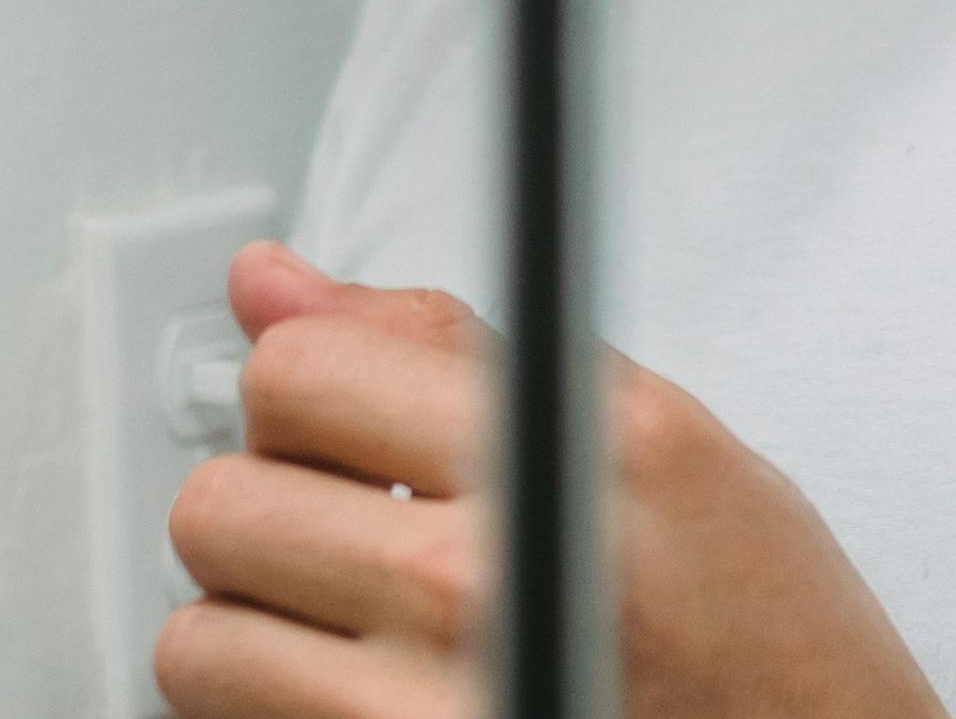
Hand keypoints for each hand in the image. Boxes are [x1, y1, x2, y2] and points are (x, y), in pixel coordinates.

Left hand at [158, 245, 944, 718]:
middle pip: (222, 502)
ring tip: (361, 634)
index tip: (340, 422)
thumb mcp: (653, 438)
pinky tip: (370, 698)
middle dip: (274, 510)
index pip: (300, 370)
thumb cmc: (760, 629)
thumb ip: (448, 348)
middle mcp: (493, 579)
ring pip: (195, 639)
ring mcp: (433, 710)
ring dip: (259, 633)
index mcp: (570, 450)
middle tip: (358, 535)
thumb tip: (269, 281)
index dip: (305, 391)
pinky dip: (275, 714)